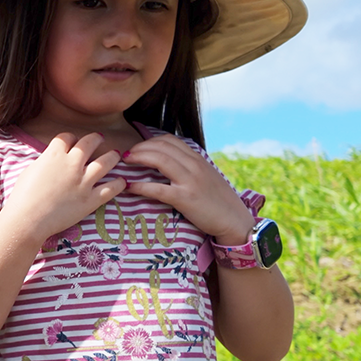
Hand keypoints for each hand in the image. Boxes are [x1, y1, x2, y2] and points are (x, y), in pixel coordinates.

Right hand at [0, 132, 126, 244]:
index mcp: (55, 155)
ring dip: (113, 156)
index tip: (72, 142)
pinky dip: (118, 184)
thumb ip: (45, 162)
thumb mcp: (30, 170)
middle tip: (100, 138)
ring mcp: (84, 182)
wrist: (28, 219)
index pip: (67, 137)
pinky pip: (111, 189)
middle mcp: (72, 164)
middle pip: (90, 142)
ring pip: (107, 162)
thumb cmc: (23, 196)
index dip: (70, 138)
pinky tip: (122, 181)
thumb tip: (52, 160)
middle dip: (96, 138)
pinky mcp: (91, 200)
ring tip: (116, 154)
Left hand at [122, 134, 253, 244]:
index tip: (137, 148)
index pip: (170, 140)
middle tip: (126, 155)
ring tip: (125, 163)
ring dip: (138, 158)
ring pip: (159, 160)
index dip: (149, 141)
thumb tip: (168, 163)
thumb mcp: (206, 177)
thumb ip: (189, 167)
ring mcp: (190, 181)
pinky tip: (130, 187)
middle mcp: (194, 165)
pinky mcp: (185, 199)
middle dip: (140, 148)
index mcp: (198, 159)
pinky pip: (158, 189)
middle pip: (161, 146)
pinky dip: (141, 186)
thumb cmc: (219, 201)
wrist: (235, 221)